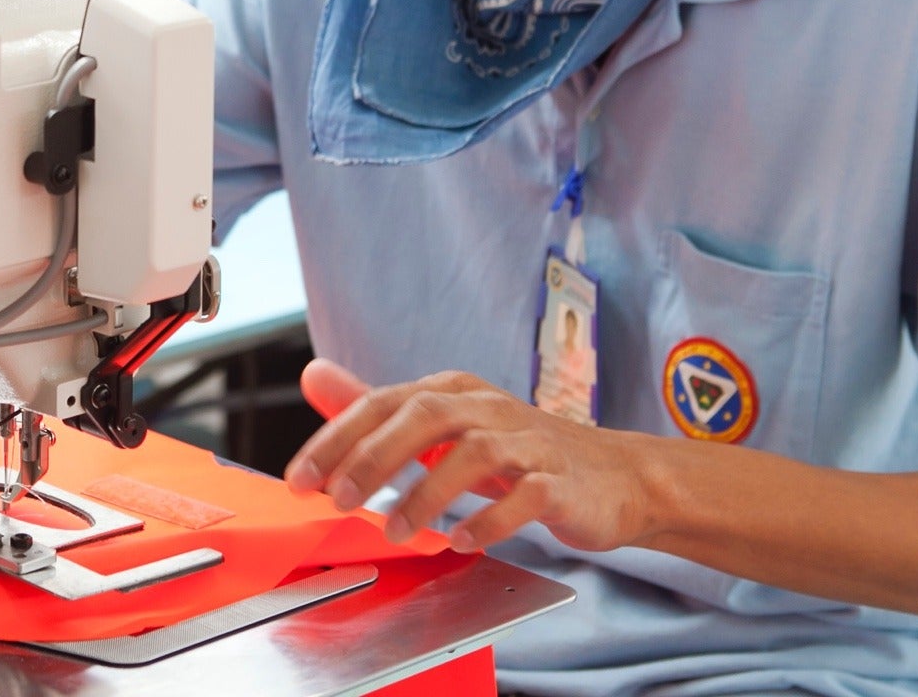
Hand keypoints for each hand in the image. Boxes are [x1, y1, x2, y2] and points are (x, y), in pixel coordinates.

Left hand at [285, 360, 661, 554]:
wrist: (617, 477)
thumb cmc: (522, 452)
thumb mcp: (446, 423)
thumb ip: (380, 406)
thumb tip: (314, 376)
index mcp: (453, 392)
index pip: (383, 403)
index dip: (338, 439)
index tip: (301, 478)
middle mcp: (488, 409)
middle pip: (424, 417)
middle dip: (375, 457)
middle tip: (340, 500)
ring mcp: (529, 444)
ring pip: (473, 453)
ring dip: (427, 494)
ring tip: (396, 530)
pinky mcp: (563, 481)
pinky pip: (527, 496)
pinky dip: (492, 518)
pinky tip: (463, 540)